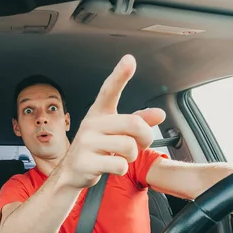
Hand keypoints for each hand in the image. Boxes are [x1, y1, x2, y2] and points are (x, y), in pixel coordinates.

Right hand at [59, 54, 165, 188]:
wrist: (72, 172)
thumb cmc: (98, 149)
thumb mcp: (116, 132)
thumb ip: (139, 122)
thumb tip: (160, 114)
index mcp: (99, 113)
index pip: (109, 90)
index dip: (120, 75)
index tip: (129, 60)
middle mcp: (91, 124)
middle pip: (133, 123)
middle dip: (146, 137)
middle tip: (142, 144)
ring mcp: (86, 143)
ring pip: (128, 146)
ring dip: (132, 156)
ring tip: (122, 157)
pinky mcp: (86, 162)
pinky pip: (119, 164)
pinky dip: (121, 168)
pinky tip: (110, 167)